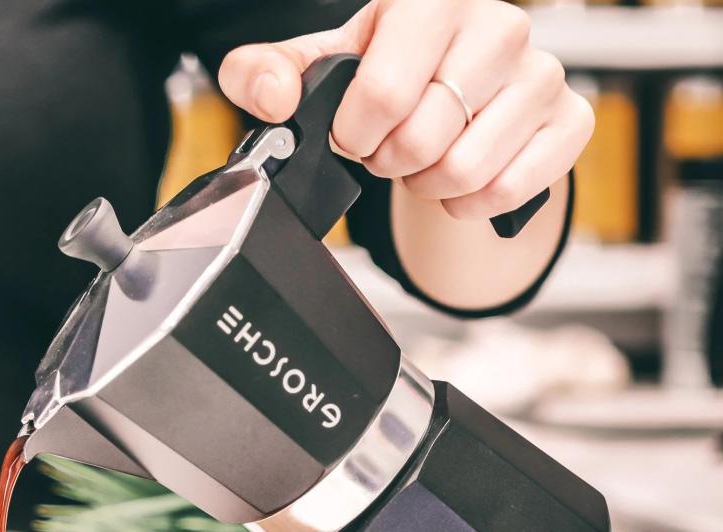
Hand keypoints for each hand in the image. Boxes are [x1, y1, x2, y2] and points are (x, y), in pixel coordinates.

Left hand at [218, 0, 592, 219]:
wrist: (463, 93)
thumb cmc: (392, 73)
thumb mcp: (325, 67)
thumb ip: (269, 73)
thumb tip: (271, 97)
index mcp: (430, 1)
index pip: (383, 94)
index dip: (357, 134)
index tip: (356, 131)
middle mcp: (497, 26)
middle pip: (422, 140)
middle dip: (392, 162)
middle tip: (392, 148)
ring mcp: (541, 73)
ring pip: (464, 172)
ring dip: (429, 185)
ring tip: (426, 160)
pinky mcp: (570, 120)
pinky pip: (509, 190)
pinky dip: (473, 203)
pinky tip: (461, 180)